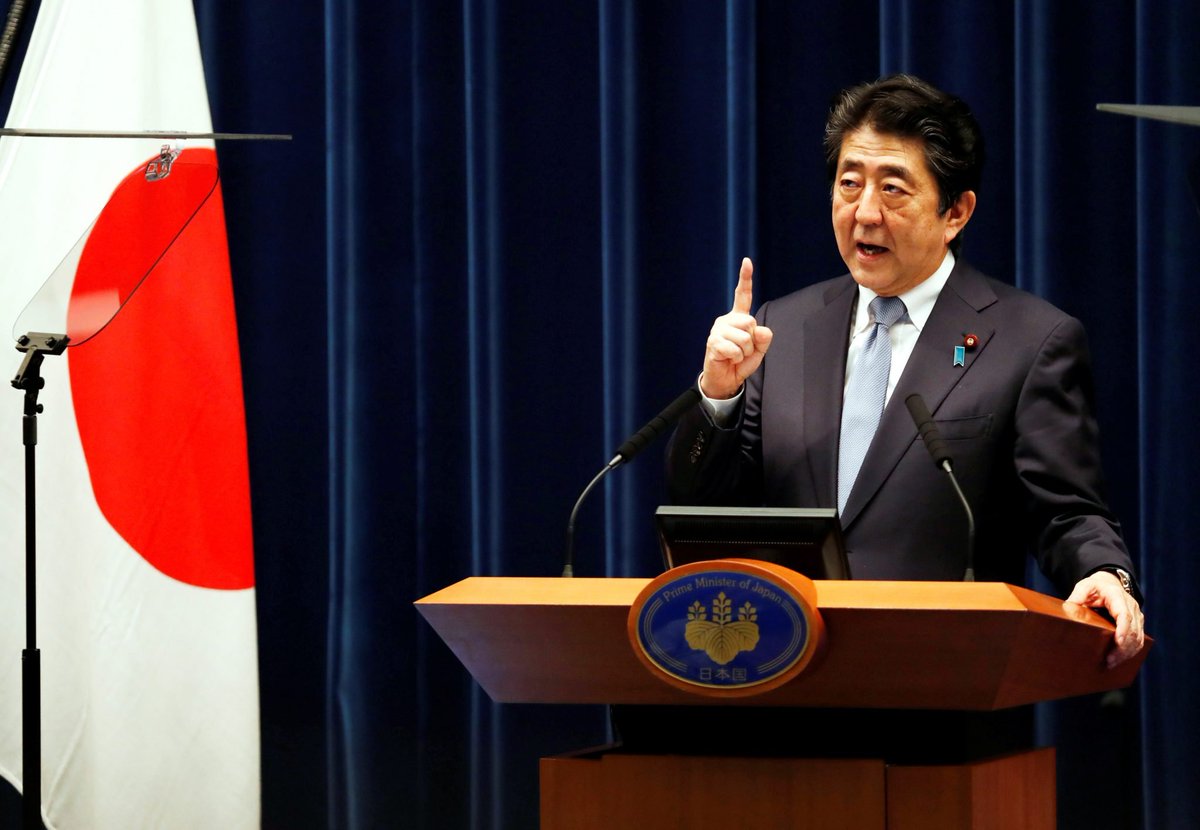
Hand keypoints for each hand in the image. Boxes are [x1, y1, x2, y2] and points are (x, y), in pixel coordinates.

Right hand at [700, 257, 773, 398]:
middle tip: (743, 350)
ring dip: (745, 352)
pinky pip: (735, 350)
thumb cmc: (740, 362)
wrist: (725, 380)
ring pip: (744, 338)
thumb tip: (762, 330)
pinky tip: (728, 359)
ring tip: (736, 356)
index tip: (747, 261)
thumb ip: (764, 339)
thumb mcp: (758, 350)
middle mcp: (726, 320)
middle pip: (750, 322)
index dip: (745, 278)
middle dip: (753, 341)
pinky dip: (736, 358)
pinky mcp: (713, 343)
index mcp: (738, 318)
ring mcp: (718, 331)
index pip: (742, 295)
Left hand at [1066, 571, 1144, 668]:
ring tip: (1111, 663)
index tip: (1118, 642)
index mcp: (1117, 597)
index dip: (1123, 630)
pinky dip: (1131, 651)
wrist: (1110, 583)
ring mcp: (1137, 616)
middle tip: (1109, 661)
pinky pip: (1138, 640)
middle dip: (1122, 648)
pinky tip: (1120, 659)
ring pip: (1138, 638)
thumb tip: (1068, 606)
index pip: (1124, 615)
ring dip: (1127, 653)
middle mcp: (1131, 606)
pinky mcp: (1138, 623)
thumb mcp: (1084, 586)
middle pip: (1132, 630)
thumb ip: (1078, 595)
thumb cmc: (1095, 586)